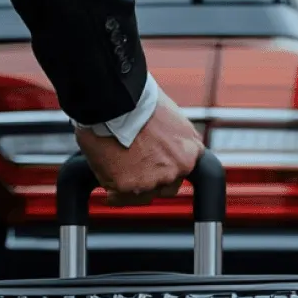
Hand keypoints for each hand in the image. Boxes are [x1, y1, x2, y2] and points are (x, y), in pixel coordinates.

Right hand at [75, 98, 205, 205]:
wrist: (114, 99)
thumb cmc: (136, 101)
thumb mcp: (171, 117)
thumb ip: (174, 140)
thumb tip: (166, 148)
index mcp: (190, 152)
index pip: (183, 173)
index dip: (165, 169)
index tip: (155, 165)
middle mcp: (175, 170)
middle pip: (164, 188)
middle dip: (150, 180)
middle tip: (133, 163)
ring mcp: (152, 181)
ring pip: (142, 196)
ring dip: (130, 185)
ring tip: (117, 162)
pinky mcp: (128, 187)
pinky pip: (119, 198)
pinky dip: (112, 189)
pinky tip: (108, 170)